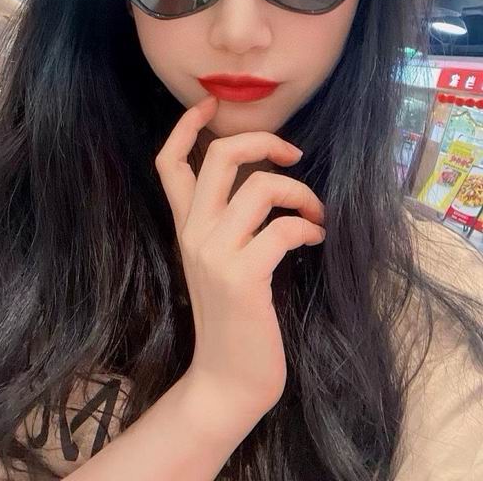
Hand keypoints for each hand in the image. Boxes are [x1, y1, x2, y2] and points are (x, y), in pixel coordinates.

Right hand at [155, 94, 325, 416]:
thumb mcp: (219, 261)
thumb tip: (263, 180)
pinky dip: (309, 226)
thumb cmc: (233, 318)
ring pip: (261, 187)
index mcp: (185, 226)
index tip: (211, 105)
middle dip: (264, 142)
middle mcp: (194, 232)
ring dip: (301, 192)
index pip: (169, 163)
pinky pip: (283, 228)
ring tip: (315, 213)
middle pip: (221, 157)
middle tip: (292, 156)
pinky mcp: (243, 276)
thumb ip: (227, 222)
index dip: (186, 126)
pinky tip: (315, 238)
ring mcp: (215, 253)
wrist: (226, 381)